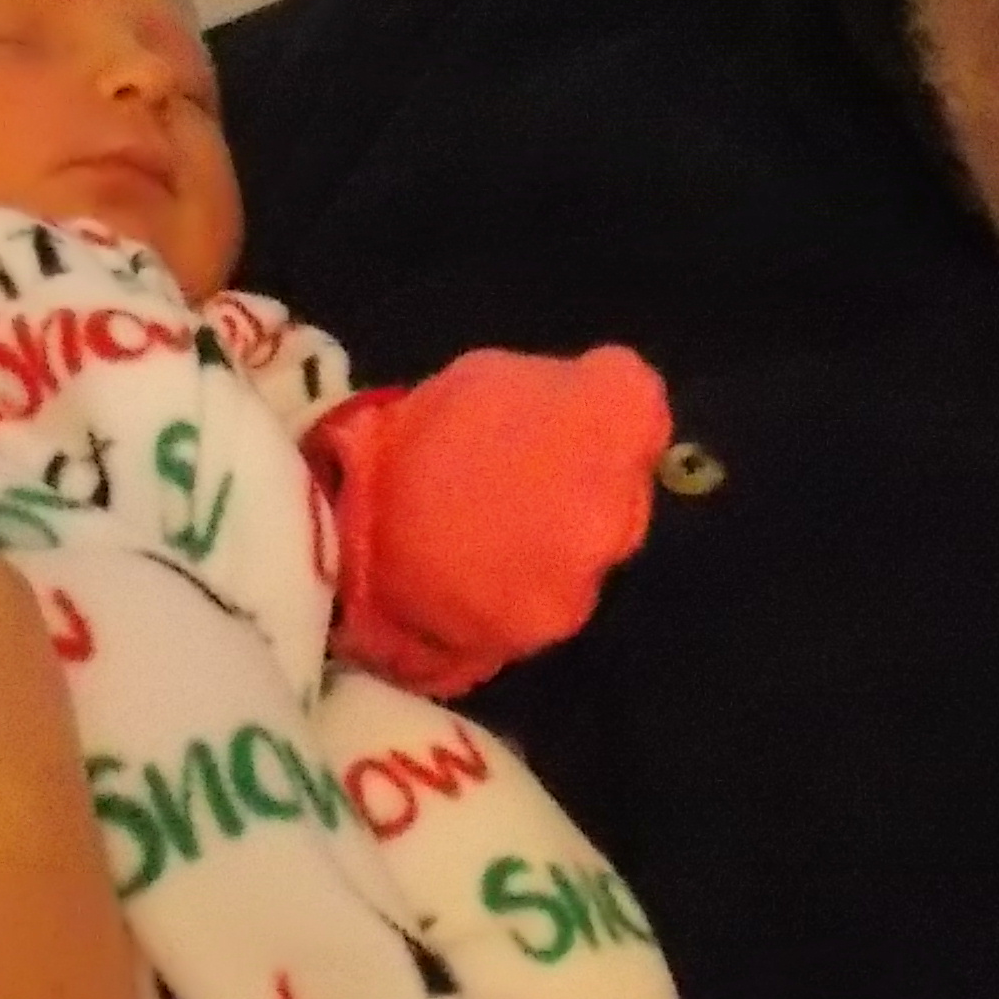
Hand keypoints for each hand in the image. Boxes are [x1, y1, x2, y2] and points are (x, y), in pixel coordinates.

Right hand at [330, 343, 672, 696]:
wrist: (356, 526)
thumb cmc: (423, 436)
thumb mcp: (492, 378)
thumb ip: (560, 394)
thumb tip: (587, 404)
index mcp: (610, 421)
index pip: (642, 411)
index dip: (605, 418)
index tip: (568, 425)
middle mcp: (620, 498)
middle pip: (625, 487)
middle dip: (588, 483)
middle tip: (520, 482)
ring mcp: (593, 569)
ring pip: (595, 549)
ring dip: (561, 541)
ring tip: (494, 533)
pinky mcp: (557, 620)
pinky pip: (559, 597)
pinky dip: (531, 588)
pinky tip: (485, 575)